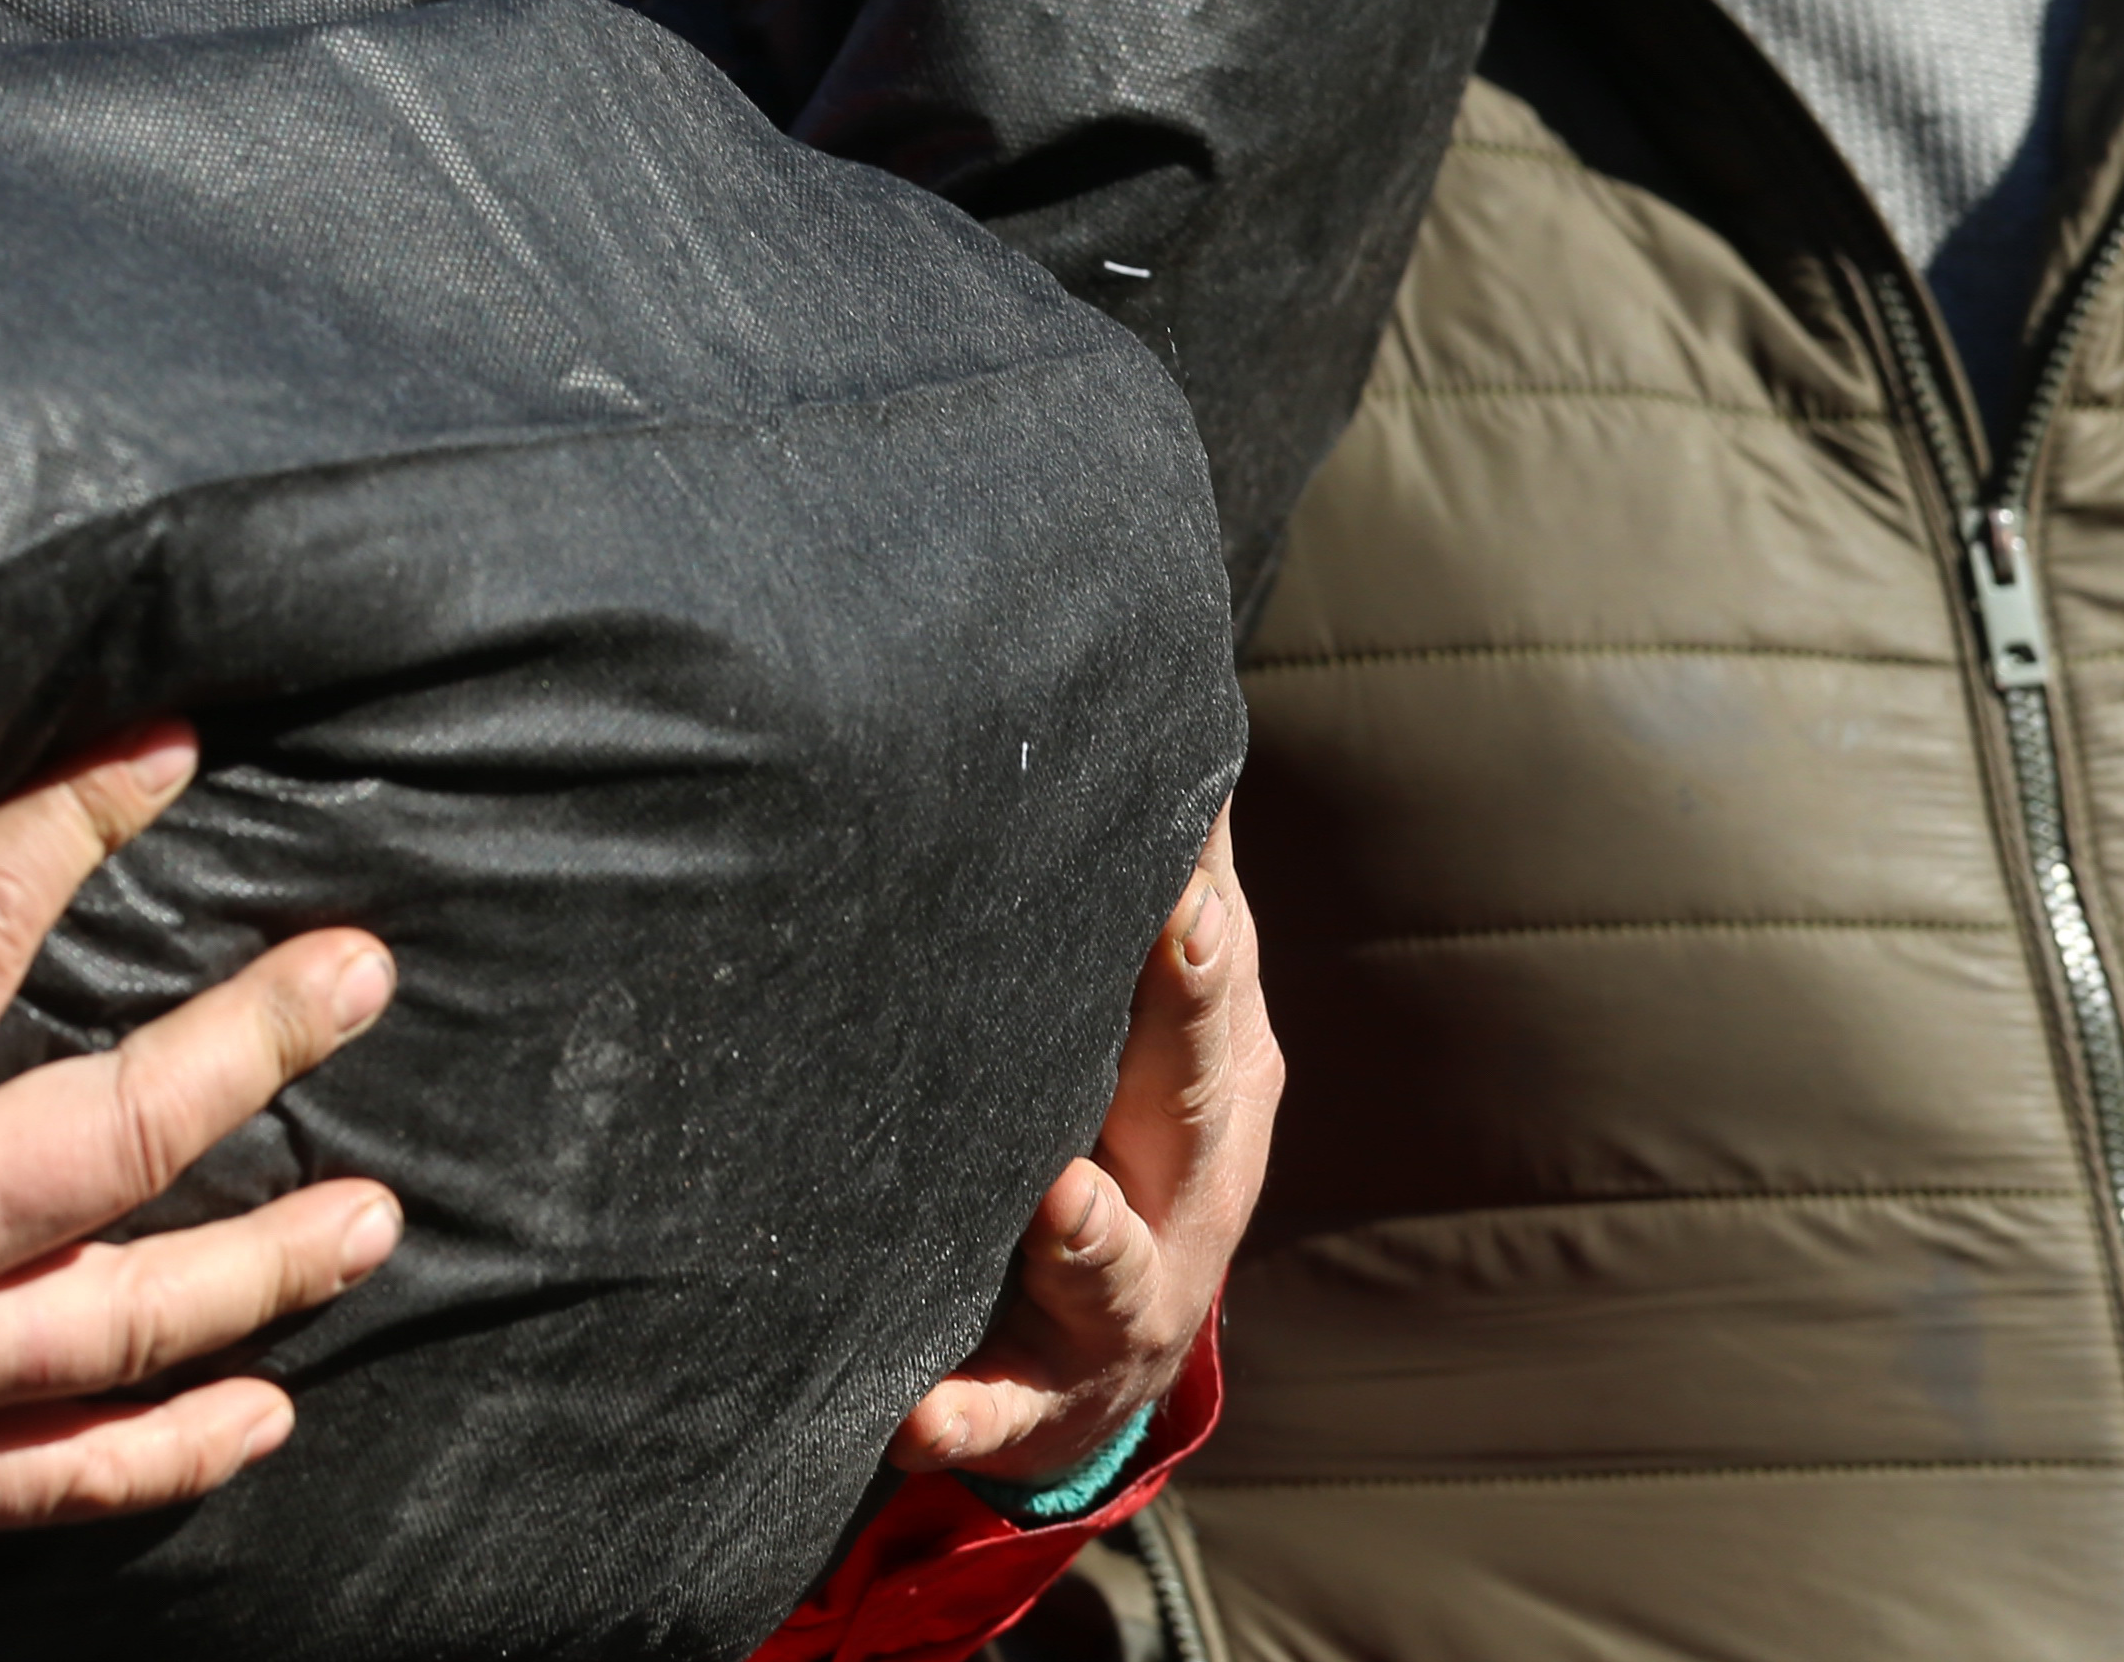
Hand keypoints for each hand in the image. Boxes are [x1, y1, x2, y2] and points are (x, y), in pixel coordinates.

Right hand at [0, 726, 402, 1594]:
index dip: (81, 822)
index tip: (167, 751)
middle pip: (129, 1137)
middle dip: (260, 1043)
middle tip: (363, 973)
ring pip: (133, 1322)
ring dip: (267, 1263)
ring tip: (377, 1210)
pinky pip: (63, 1482)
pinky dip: (174, 1453)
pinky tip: (265, 1414)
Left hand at [887, 807, 1281, 1492]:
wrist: (1095, 1357)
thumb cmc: (1104, 1132)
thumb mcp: (1142, 1029)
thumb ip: (1145, 898)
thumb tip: (1139, 709)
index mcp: (1206, 1086)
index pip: (1211, 985)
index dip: (1204, 920)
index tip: (1187, 847)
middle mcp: (1186, 1188)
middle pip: (1198, 1104)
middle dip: (1188, 1023)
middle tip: (1177, 939)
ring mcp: (1129, 1299)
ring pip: (1122, 1268)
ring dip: (1094, 1235)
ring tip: (1060, 1199)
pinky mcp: (1045, 1394)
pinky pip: (1005, 1409)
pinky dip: (967, 1413)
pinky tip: (912, 1415)